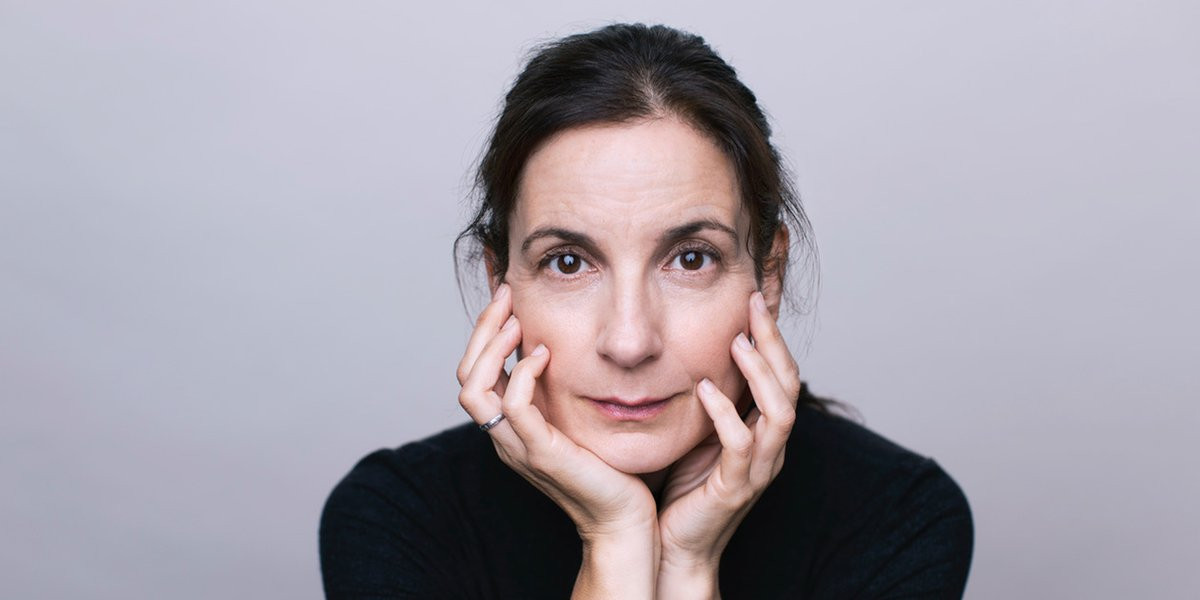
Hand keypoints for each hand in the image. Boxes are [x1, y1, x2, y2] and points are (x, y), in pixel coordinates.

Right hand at [456, 284, 658, 597]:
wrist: (625, 523)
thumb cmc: (613, 472)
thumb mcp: (582, 420)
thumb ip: (569, 391)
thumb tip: (574, 348)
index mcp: (510, 427)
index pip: (475, 372)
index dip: (484, 331)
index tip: (506, 295)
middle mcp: (504, 436)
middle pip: (465, 375)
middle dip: (482, 329)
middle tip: (506, 294)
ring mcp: (517, 446)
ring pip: (474, 388)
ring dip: (491, 346)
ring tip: (516, 320)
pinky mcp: (540, 454)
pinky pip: (512, 407)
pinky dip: (521, 374)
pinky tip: (543, 355)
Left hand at [655, 291, 801, 594]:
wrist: (674, 545)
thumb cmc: (683, 488)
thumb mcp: (699, 431)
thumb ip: (708, 398)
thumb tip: (694, 349)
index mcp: (764, 432)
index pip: (782, 374)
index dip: (773, 336)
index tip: (754, 297)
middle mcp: (770, 447)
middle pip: (790, 385)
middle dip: (774, 342)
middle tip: (753, 303)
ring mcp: (758, 468)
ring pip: (780, 413)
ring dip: (760, 373)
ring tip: (738, 341)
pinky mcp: (735, 487)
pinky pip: (740, 445)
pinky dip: (725, 413)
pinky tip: (704, 389)